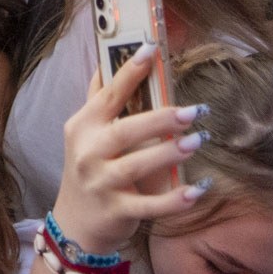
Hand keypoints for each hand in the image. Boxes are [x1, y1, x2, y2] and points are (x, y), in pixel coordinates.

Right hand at [50, 44, 211, 255]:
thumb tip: (109, 59)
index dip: (129, 72)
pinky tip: (198, 190)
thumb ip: (100, 100)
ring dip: (168, 153)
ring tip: (197, 141)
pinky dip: (174, 199)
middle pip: (125, 131)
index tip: (151, 50)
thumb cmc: (88, 169)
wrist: (75, 223)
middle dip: (160, 119)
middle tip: (193, 111)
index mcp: (83, 126)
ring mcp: (101, 183)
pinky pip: (149, 206)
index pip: (108, 95)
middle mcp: (88, 152)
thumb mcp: (85, 133)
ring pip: (136, 166)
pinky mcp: (116, 211)